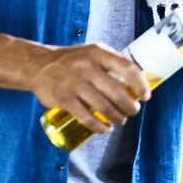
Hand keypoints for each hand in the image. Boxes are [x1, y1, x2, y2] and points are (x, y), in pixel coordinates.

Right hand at [26, 43, 146, 129]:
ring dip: (117, 118)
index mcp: (98, 53)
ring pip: (104, 107)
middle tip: (133, 111)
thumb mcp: (92, 53)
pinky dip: (99, 127)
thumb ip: (112, 62)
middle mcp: (87, 67)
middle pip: (118, 92)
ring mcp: (75, 83)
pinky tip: (105, 129)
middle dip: (130, 107)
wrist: (37, 65)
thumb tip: (138, 79)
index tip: (145, 96)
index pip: (127, 68)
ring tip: (121, 120)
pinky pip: (86, 117)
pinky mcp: (64, 99)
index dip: (140, 84)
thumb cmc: (71, 61)